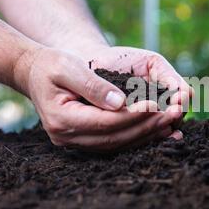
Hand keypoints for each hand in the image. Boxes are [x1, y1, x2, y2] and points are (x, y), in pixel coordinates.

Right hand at [13, 47, 182, 151]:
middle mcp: (67, 137)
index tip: (157, 105)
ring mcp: (75, 142)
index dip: (133, 115)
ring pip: (117, 144)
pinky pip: (114, 142)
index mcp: (62, 119)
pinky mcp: (84, 140)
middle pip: (114, 137)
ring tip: (170, 123)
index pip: (106, 122)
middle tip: (172, 115)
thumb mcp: (68, 66)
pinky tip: (155, 129)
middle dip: (146, 127)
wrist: (35, 73)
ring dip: (145, 135)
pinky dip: (136, 137)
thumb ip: (92, 85)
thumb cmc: (51, 64)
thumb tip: (120, 102)